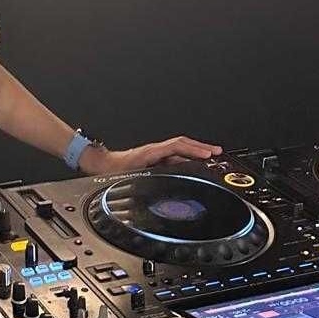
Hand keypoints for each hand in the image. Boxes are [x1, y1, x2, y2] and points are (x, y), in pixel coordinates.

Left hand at [79, 135, 221, 174]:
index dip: (193, 150)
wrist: (101, 164)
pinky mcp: (154, 157)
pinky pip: (174, 154)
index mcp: (151, 152)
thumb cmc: (114, 170)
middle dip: (201, 147)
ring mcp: (155, 153)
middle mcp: (155, 150)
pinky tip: (193, 164)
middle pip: (182, 144)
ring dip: (195, 151)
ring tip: (211, 155)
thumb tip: (168, 173)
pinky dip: (187, 157)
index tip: (208, 154)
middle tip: (217, 152)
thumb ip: (149, 173)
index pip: (177, 146)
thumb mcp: (132, 174)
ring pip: (179, 148)